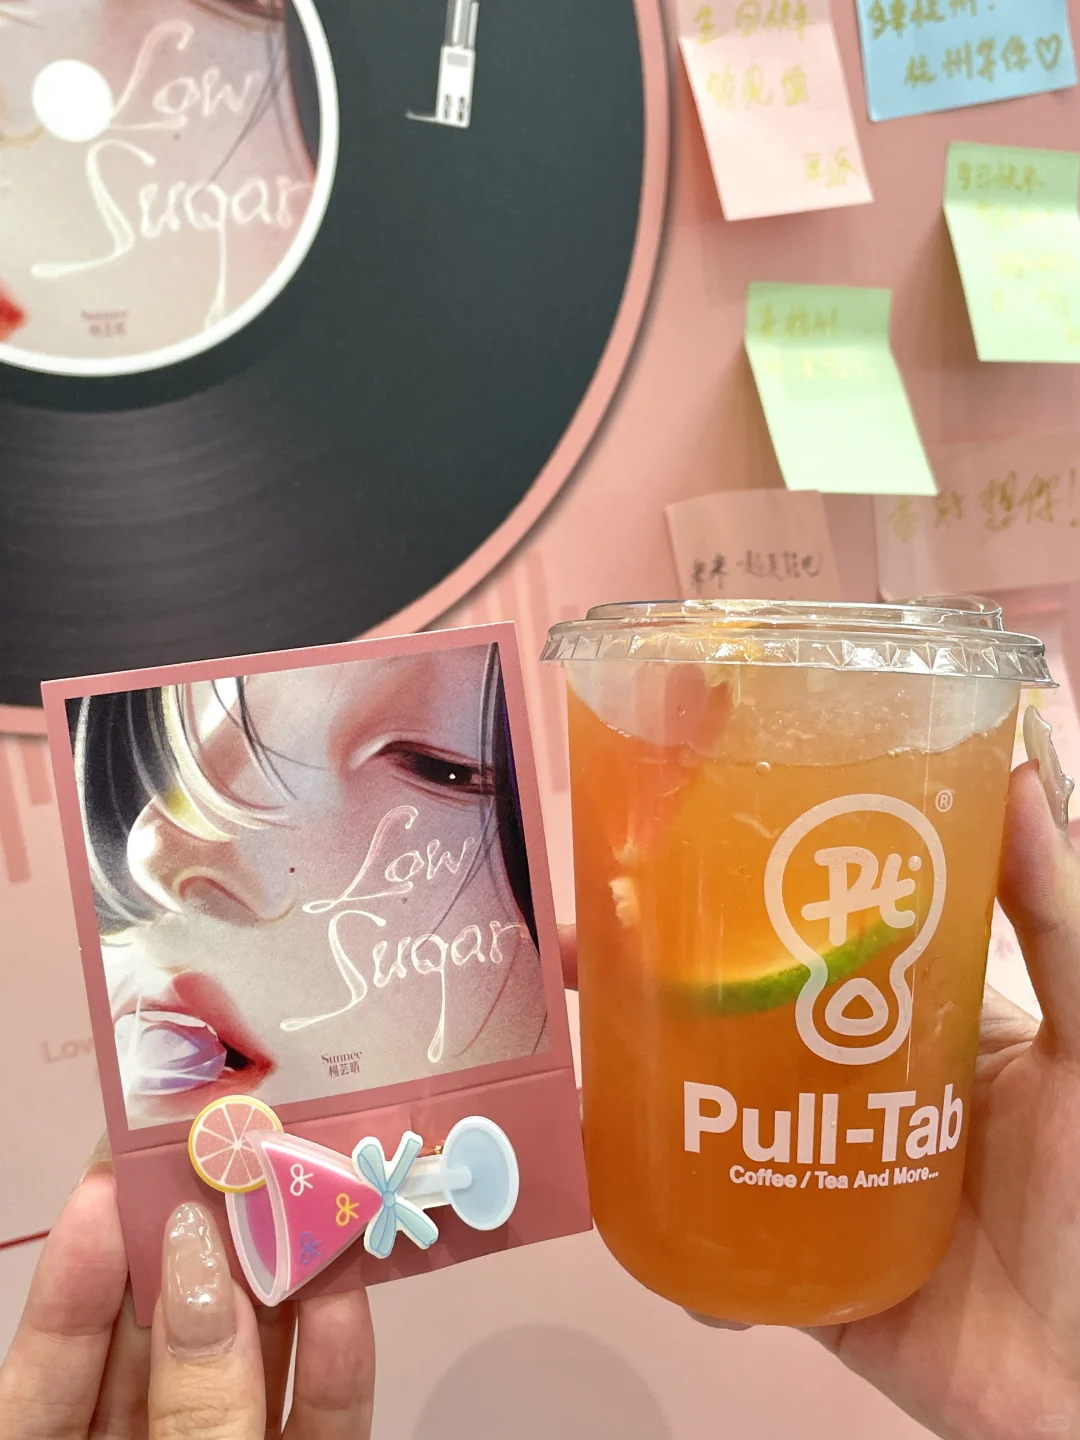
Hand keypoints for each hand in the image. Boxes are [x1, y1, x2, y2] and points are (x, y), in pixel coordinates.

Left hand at [0, 1158, 374, 1438]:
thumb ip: (192, 1409)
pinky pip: (315, 1427)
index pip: (50, 1369)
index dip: (78, 1276)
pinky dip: (333, 1365)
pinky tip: (346, 1299)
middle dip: (196, 1254)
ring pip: (246, 1373)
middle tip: (230, 1155)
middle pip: (159, 1351)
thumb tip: (203, 1263)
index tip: (111, 1179)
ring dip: (280, 1291)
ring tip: (302, 1198)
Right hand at [559, 754, 1079, 1439]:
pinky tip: (612, 1179)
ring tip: (572, 1048)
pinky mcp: (788, 1263)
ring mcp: (808, 1173)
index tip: (661, 844)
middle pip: (730, 1020)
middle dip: (650, 983)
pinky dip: (655, 1216)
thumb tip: (1024, 760)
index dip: (735, 893)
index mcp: (901, 1020)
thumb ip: (1058, 915)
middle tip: (579, 945)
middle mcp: (843, 1085)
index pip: (804, 939)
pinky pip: (704, 1235)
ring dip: (629, 1086)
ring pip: (700, 1116)